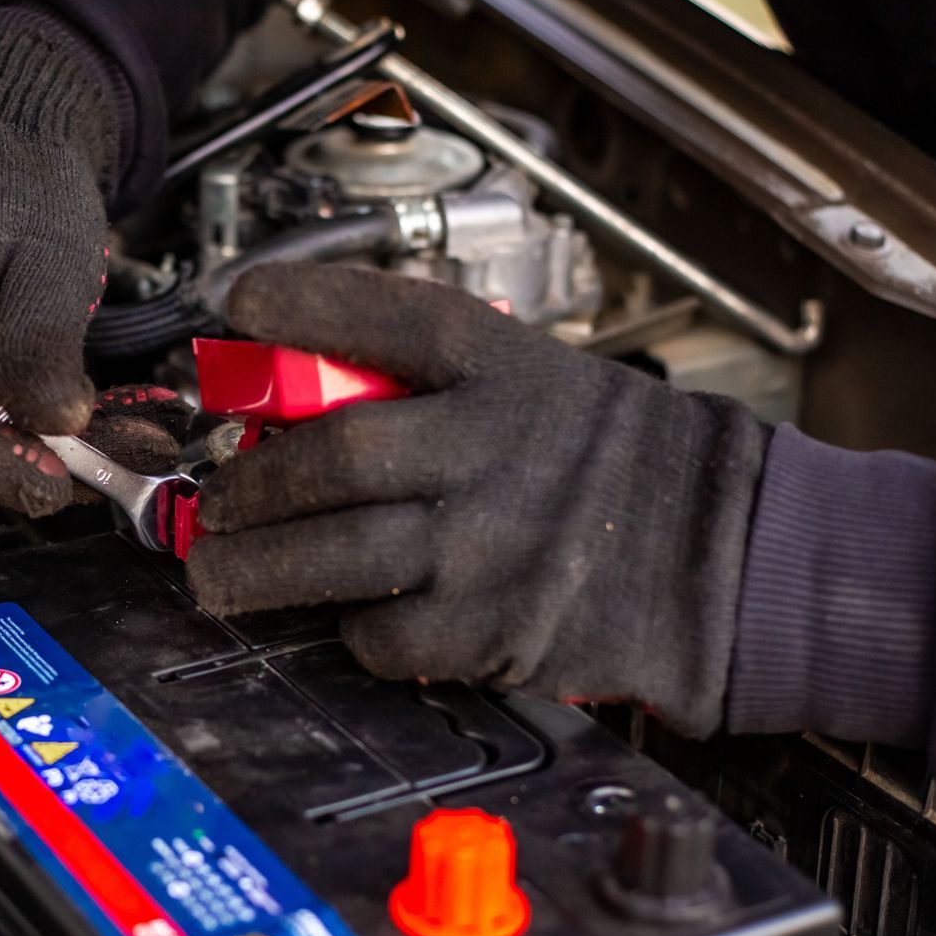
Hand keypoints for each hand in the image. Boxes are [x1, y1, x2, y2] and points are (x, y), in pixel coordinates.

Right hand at [0, 7, 179, 513]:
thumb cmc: (19, 178)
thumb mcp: (51, 258)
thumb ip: (44, 342)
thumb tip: (54, 423)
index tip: (50, 478)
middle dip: (22, 463)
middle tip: (107, 459)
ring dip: (35, 446)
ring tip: (119, 433)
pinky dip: (23, 420)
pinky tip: (86, 412)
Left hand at [186, 263, 771, 733]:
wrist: (720, 562)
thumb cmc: (613, 468)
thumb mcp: (539, 384)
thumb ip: (436, 387)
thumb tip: (296, 408)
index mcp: (506, 369)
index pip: (389, 316)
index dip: (302, 305)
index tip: (236, 303)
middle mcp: (493, 448)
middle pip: (334, 456)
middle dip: (250, 483)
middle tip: (215, 502)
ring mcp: (491, 545)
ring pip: (332, 556)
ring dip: (255, 568)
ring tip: (218, 571)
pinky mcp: (491, 631)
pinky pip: (377, 632)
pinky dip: (345, 626)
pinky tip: (346, 612)